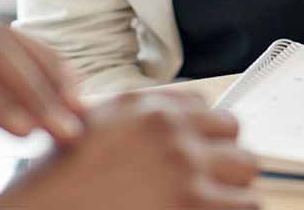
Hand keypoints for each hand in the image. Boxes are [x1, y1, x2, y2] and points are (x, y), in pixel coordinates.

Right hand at [0, 91, 258, 209]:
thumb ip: (130, 121)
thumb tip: (166, 127)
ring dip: (234, 186)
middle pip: (231, 129)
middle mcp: (168, 127)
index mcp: (143, 106)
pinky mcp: (194, 201)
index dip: (203, 133)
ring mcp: (184, 164)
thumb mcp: (90, 131)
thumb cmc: (57, 187)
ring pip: (246, 167)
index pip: (203, 104)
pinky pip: (246, 204)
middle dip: (222, 156)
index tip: (199, 152)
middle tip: (210, 181)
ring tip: (216, 203)